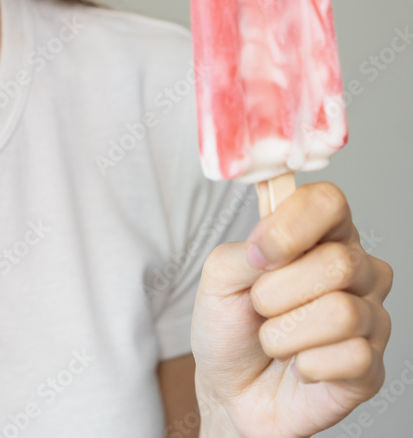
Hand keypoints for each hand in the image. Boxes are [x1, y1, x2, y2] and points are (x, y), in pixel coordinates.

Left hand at [191, 182, 392, 437]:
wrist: (229, 388)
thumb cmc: (229, 326)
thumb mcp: (217, 278)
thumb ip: (242, 251)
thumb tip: (268, 246)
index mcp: (319, 237)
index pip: (329, 201)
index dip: (292, 224)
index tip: (258, 253)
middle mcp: (355, 271)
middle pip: (338, 262)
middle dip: (276, 292)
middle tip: (259, 309)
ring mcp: (369, 318)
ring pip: (342, 312)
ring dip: (285, 333)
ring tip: (274, 340)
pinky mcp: (371, 366)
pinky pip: (351, 357)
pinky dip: (306, 365)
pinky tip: (298, 366)